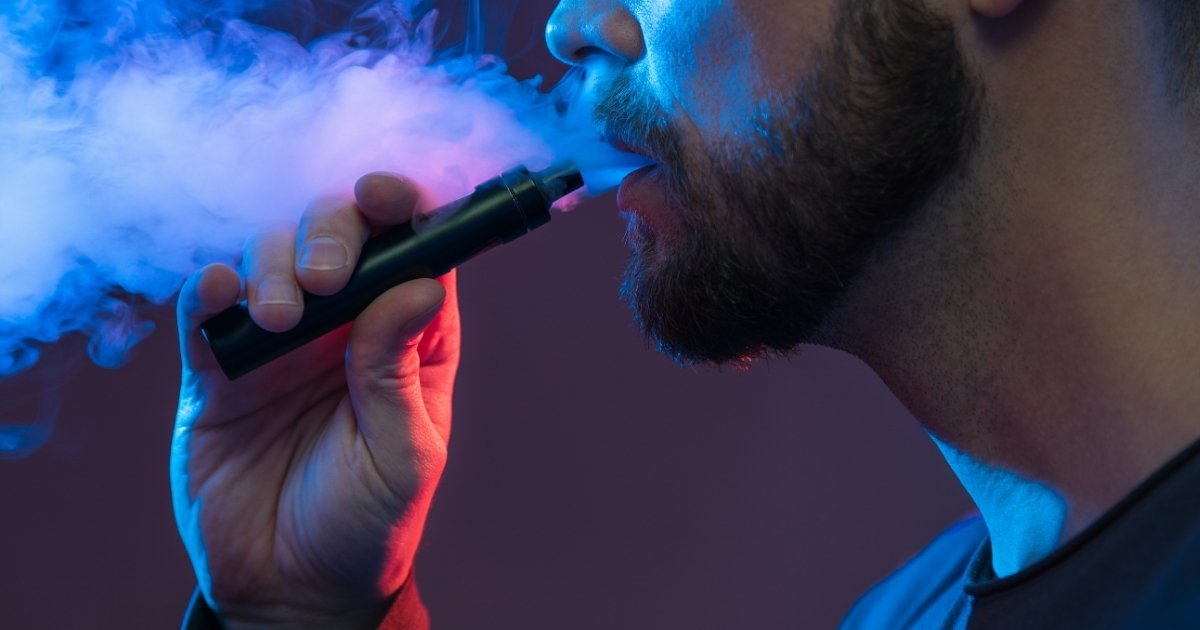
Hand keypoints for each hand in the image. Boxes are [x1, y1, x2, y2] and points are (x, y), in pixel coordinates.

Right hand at [171, 174, 458, 627]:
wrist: (291, 588)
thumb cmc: (367, 523)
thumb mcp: (404, 455)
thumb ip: (399, 369)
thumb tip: (420, 284)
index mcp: (407, 337)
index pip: (414, 249)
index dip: (403, 209)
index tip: (385, 196)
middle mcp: (345, 325)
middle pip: (339, 235)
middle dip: (329, 232)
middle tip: (323, 277)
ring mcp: (280, 342)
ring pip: (269, 256)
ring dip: (270, 265)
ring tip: (277, 318)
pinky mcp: (217, 369)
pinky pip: (205, 310)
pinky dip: (209, 290)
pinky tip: (222, 295)